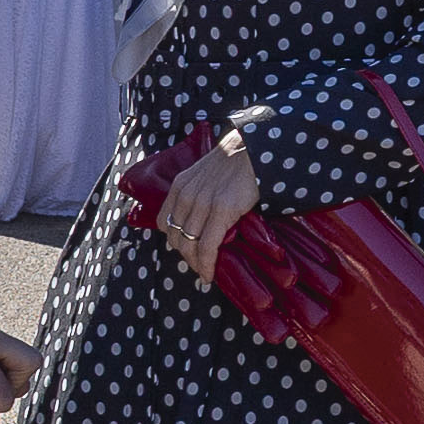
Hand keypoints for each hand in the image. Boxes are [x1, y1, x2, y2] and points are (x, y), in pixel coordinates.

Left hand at [154, 140, 264, 286]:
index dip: (175, 240)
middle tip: (199, 265)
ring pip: (189, 245)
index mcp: (180, 185)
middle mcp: (186, 194)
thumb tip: (205, 217)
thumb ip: (199, 192)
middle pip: (175, 237)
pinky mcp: (222, 210)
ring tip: (205, 273)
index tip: (188, 249)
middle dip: (185, 255)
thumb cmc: (238, 160)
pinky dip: (206, 264)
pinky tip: (209, 274)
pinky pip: (207, 246)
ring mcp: (203, 202)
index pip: (165, 222)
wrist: (257, 148)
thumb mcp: (207, 173)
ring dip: (196, 264)